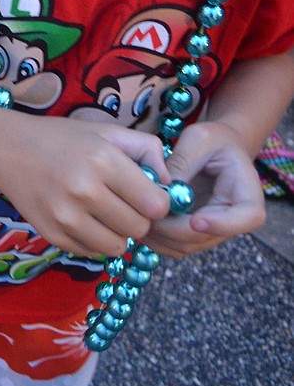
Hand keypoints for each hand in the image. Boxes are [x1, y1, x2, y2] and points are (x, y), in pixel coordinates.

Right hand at [3, 117, 172, 259]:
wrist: (7, 150)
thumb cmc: (63, 139)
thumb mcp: (107, 132)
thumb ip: (147, 151)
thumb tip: (171, 186)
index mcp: (102, 160)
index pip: (156, 204)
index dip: (157, 201)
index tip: (146, 193)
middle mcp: (83, 191)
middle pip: (139, 228)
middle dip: (139, 218)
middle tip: (124, 202)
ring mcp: (65, 217)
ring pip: (118, 246)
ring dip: (119, 233)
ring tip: (105, 212)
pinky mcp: (53, 236)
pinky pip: (93, 252)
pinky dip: (96, 240)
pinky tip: (85, 218)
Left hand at [144, 121, 264, 256]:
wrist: (216, 148)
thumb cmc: (211, 140)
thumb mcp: (199, 140)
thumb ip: (183, 163)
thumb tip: (163, 191)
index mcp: (247, 194)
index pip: (248, 218)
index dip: (221, 224)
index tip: (195, 220)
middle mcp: (234, 220)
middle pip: (207, 237)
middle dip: (174, 230)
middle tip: (147, 215)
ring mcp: (212, 230)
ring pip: (187, 246)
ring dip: (161, 237)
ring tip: (137, 215)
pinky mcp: (193, 233)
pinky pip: (174, 245)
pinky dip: (156, 239)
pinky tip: (139, 220)